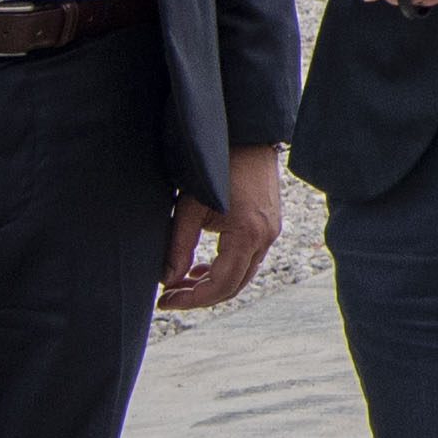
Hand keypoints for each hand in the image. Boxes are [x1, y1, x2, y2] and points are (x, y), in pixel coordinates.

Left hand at [156, 147, 283, 310]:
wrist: (246, 137)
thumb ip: (178, 247)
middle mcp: (265, 237)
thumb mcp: (189, 208)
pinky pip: (249, 259)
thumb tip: (167, 280)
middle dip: (201, 296)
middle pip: (234, 286)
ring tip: (181, 282)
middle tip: (170, 296)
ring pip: (243, 275)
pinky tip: (202, 266)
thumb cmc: (216, 167)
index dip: (192, 299)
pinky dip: (226, 269)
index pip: (221, 285)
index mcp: (247, 234)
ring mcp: (271, 231)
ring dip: (213, 284)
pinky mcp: (269, 225)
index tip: (166, 300)